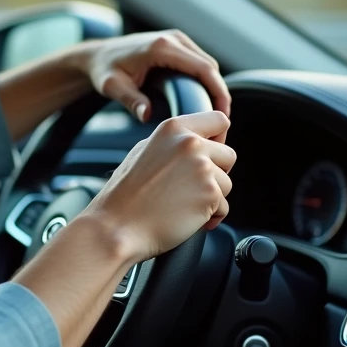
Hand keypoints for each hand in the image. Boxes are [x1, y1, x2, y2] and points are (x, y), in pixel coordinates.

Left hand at [77, 31, 230, 125]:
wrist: (97, 55)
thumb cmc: (103, 70)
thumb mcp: (112, 87)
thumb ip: (130, 100)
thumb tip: (147, 116)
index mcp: (161, 47)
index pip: (203, 69)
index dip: (218, 92)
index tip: (223, 117)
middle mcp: (174, 39)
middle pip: (210, 67)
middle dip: (219, 94)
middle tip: (220, 124)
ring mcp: (177, 40)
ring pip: (208, 66)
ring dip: (214, 88)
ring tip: (214, 117)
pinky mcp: (178, 45)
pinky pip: (199, 64)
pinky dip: (205, 82)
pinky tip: (203, 104)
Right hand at [81, 110, 235, 261]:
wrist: (118, 226)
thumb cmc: (125, 195)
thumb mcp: (143, 152)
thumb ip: (174, 143)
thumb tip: (201, 143)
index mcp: (173, 129)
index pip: (218, 120)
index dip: (217, 139)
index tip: (210, 152)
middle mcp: (190, 144)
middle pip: (228, 155)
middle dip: (216, 173)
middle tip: (189, 186)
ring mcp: (202, 168)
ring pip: (227, 183)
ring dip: (211, 197)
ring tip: (182, 204)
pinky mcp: (210, 194)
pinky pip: (224, 206)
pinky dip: (210, 216)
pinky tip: (186, 217)